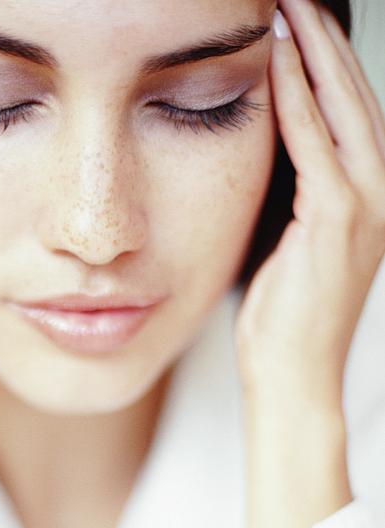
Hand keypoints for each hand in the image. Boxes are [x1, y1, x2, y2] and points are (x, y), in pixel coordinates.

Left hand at [235, 0, 384, 412]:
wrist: (292, 374)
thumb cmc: (284, 318)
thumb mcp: (291, 245)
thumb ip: (294, 196)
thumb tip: (269, 152)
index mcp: (367, 198)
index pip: (349, 113)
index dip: (326, 63)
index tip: (297, 22)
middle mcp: (378, 193)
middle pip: (354, 97)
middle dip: (324, 41)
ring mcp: (366, 205)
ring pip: (341, 107)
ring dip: (313, 52)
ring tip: (288, 6)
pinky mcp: (338, 220)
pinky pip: (314, 142)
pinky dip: (295, 97)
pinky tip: (276, 59)